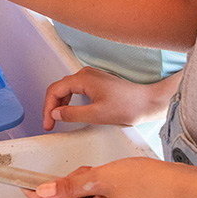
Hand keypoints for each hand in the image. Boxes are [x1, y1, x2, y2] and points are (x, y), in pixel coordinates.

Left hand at [24, 158, 184, 197]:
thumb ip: (69, 184)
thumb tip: (45, 190)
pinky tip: (105, 176)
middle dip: (65, 184)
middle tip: (81, 170)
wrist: (177, 187)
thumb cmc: (146, 182)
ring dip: (80, 183)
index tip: (21, 182)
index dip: (35, 194)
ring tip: (99, 172)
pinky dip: (92, 185)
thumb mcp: (100, 177)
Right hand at [43, 67, 175, 130]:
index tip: (48, 122)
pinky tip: (71, 112)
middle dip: (51, 106)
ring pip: (67, 89)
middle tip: (50, 123)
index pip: (54, 90)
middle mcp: (86, 74)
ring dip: (60, 104)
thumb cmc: (129, 106)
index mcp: (83, 79)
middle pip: (59, 88)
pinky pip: (76, 90)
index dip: (47, 108)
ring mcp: (92, 77)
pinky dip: (69, 101)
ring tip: (57, 119)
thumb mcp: (97, 115)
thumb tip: (55, 113)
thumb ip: (72, 114)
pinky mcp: (98, 83)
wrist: (149, 102)